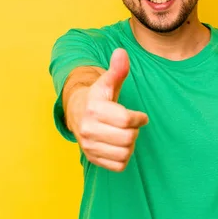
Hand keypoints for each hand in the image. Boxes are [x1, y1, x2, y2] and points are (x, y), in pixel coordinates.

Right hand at [67, 48, 148, 171]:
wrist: (77, 113)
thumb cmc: (98, 98)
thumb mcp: (107, 82)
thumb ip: (117, 69)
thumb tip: (121, 52)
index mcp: (94, 109)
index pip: (126, 120)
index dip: (139, 118)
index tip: (140, 117)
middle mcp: (88, 129)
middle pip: (128, 138)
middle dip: (134, 131)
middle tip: (131, 126)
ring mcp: (89, 145)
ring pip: (125, 153)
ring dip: (130, 144)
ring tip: (124, 135)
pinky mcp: (92, 158)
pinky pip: (119, 166)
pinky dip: (123, 157)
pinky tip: (119, 145)